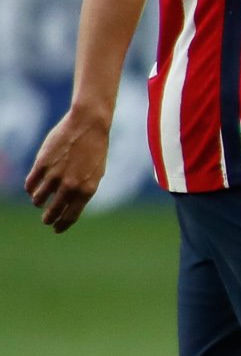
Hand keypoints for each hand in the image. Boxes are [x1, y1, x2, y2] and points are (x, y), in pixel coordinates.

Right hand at [22, 106, 111, 232]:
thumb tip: (69, 206)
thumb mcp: (95, 173)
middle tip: (46, 220)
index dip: (62, 225)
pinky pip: (30, 184)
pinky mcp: (41, 164)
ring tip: (39, 200)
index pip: (71, 216)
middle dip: (48, 219)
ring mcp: (54, 175)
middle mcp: (70, 185)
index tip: (56, 229)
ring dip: (38, 202)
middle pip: (52, 212)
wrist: (89, 125)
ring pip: (38, 199)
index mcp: (87, 190)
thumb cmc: (95, 150)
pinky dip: (30, 189)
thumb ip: (83, 190)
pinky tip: (33, 188)